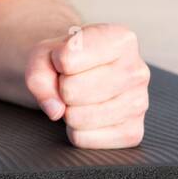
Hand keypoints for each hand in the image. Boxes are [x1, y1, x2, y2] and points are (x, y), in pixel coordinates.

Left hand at [24, 23, 149, 148]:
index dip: (56, 61)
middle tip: (72, 81)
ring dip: (67, 111)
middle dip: (61, 88)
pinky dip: (75, 130)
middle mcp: (138, 70)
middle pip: (72, 91)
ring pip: (78, 118)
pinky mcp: (133, 132)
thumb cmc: (67, 58)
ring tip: (80, 97)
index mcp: (121, 39)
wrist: (82, 72)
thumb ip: (38, 74)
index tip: (67, 58)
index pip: (67, 60)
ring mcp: (139, 103)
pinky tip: (88, 113)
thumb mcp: (44, 53)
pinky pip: (83, 139)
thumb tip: (56, 110)